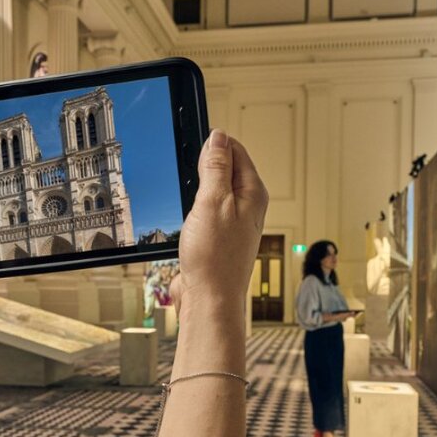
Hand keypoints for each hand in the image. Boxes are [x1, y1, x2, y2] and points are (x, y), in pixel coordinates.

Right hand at [176, 129, 267, 316]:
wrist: (209, 299)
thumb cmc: (215, 257)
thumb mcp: (212, 201)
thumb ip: (216, 167)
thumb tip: (218, 137)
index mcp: (252, 192)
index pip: (235, 150)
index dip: (212, 144)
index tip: (191, 147)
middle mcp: (246, 206)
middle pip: (223, 169)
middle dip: (202, 166)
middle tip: (186, 176)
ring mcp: (231, 222)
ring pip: (211, 190)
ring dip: (194, 189)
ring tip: (185, 199)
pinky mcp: (217, 237)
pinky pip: (204, 211)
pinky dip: (191, 209)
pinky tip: (184, 217)